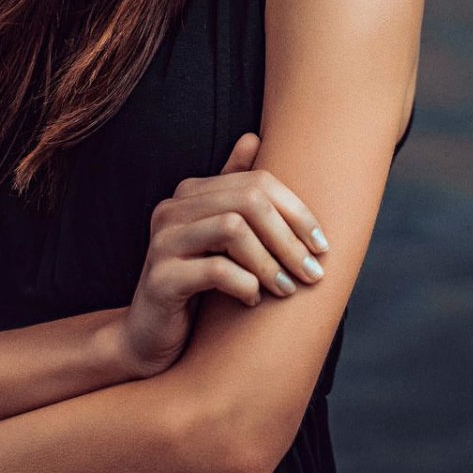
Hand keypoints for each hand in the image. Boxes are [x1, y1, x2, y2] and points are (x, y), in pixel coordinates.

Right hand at [116, 131, 331, 377]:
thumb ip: (234, 190)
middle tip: (313, 272)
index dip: (297, 211)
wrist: (150, 334)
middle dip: (289, 238)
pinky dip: (244, 285)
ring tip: (286, 288)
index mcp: (191, 193)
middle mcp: (172, 210)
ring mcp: (162, 242)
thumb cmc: (195, 283)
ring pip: (233, 230)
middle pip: (248, 202)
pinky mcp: (160, 279)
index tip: (322, 245)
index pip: (257, 183)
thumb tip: (253, 138)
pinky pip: (214, 271)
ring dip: (270, 262)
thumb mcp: (219, 237)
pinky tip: (252, 299)